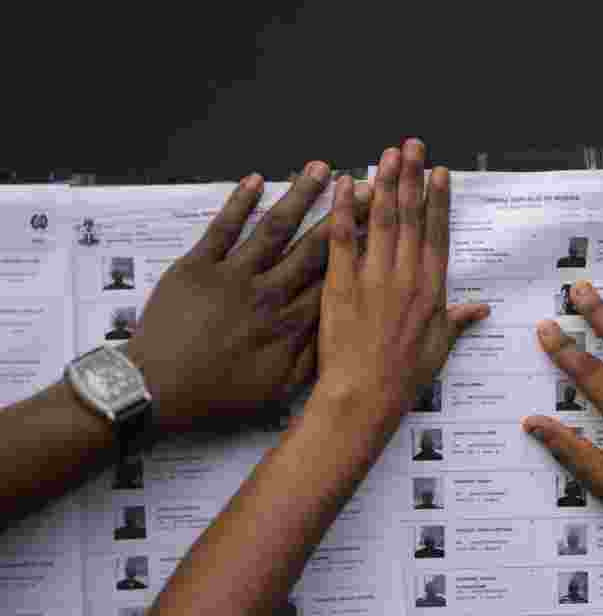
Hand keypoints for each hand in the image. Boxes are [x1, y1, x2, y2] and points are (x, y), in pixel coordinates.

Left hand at [123, 162, 351, 432]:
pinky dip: (239, 202)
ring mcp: (233, 276)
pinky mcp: (198, 266)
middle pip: (314, 247)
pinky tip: (255, 179)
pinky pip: (223, 228)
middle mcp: (268, 293)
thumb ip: (310, 361)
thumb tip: (341, 333)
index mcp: (290, 324)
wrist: (158, 390)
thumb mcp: (276, 391)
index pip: (335, 279)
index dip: (360, 249)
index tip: (380, 225)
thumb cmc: (219, 395)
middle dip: (343, 215)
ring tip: (321, 169)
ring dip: (299, 196)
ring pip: (274, 229)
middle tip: (368, 188)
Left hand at [308, 139, 488, 449]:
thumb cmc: (404, 377)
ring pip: (381, 218)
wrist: (366, 395)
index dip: (438, 199)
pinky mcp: (341, 283)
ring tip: (387, 153)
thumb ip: (458, 321)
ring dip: (385, 182)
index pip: (437, 233)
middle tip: (412, 145)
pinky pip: (342, 238)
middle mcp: (406, 275)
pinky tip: (346, 184)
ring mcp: (374, 276)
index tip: (439, 172)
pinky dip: (344, 209)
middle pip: (411, 216)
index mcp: (431, 288)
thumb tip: (481, 309)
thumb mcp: (439, 347)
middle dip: (411, 176)